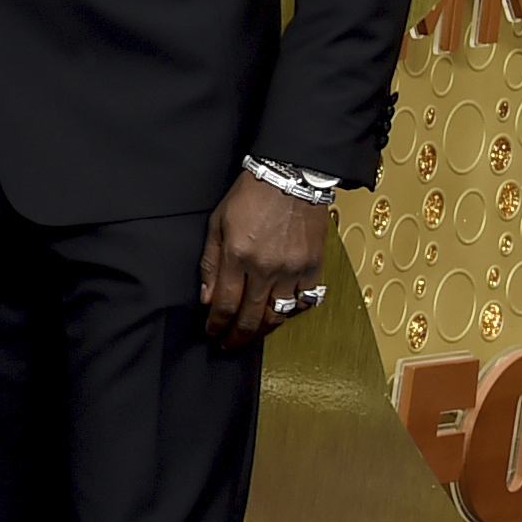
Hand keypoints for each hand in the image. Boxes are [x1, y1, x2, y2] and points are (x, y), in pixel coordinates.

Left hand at [198, 172, 331, 348]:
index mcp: (238, 256)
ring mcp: (293, 269)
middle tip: (229, 344)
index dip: (217, 325)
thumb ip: (211, 263)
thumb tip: (207, 297)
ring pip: (279, 314)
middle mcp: (266, 268)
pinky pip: (305, 300)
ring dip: (263, 329)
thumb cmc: (251, 196)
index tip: (212, 332)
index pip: (225, 305)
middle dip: (237, 337)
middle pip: (251, 317)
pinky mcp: (314, 266)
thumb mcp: (218, 224)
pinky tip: (281, 311)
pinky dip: (293, 310)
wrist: (291, 177)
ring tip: (252, 333)